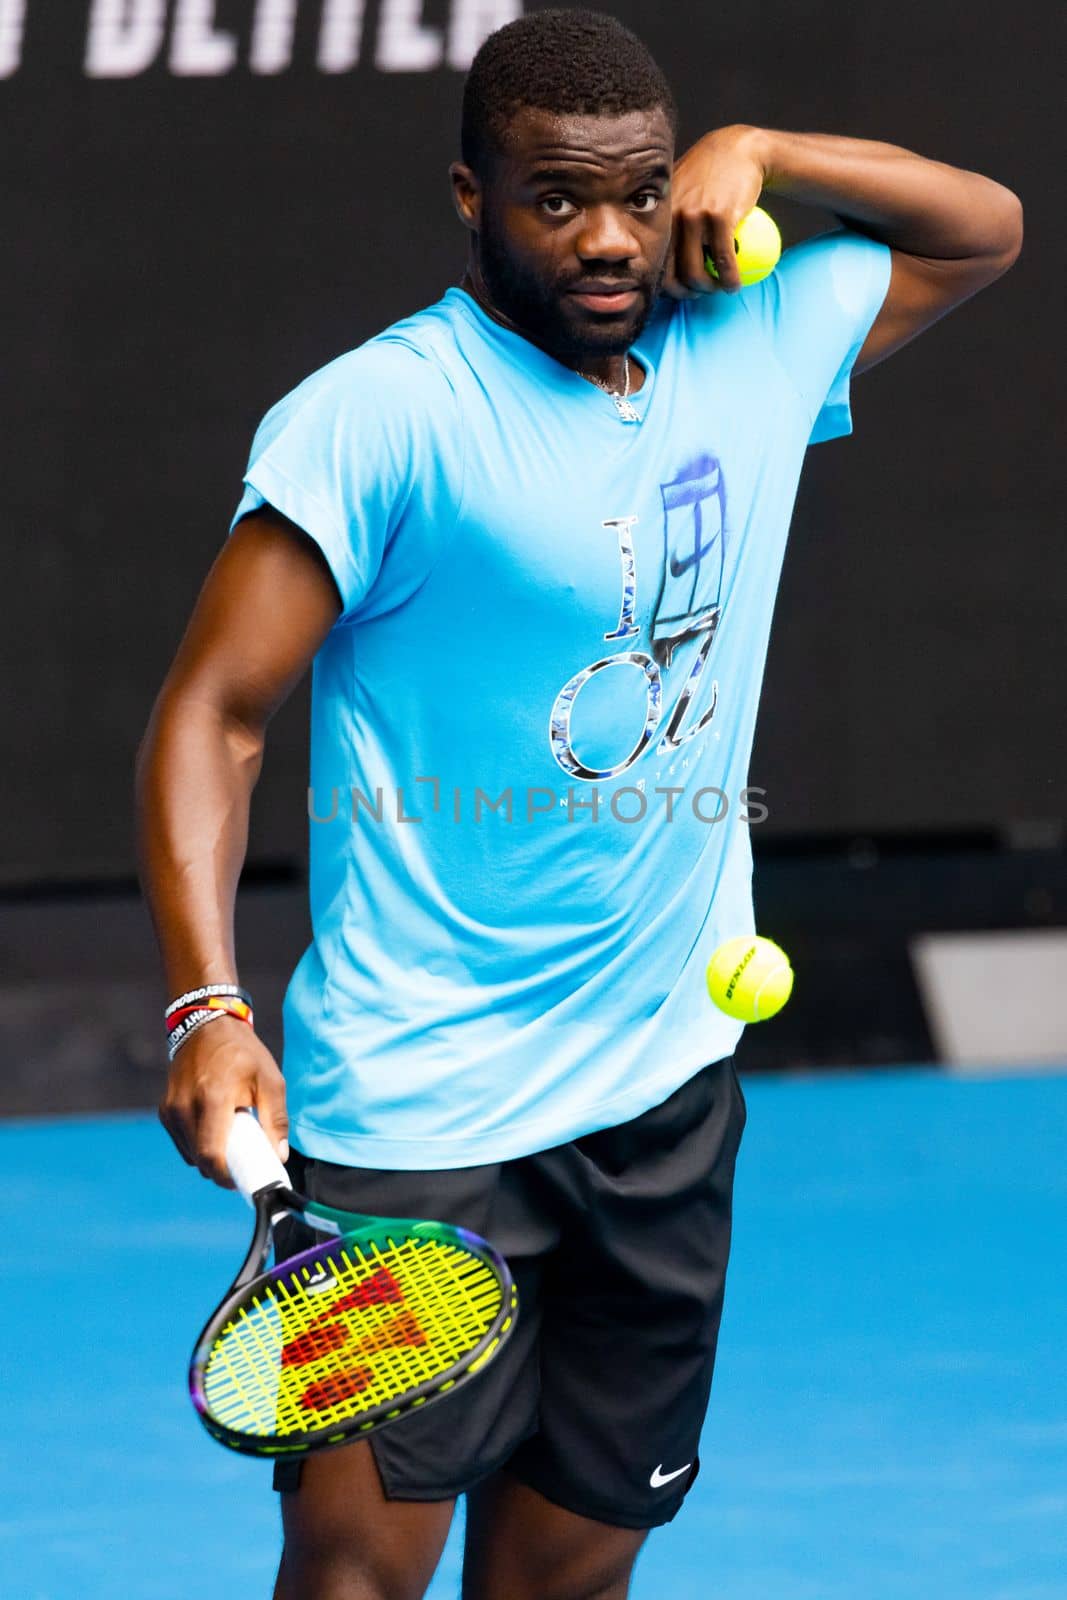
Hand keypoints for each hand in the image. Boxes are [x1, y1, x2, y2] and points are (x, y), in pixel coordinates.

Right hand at [159, 1015, 288, 1188]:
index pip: (210, 1154)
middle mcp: (185, 1106)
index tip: (242, 1180)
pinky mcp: (165, 1111)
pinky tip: (216, 1130)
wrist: (207, 1026)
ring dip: (210, 1156)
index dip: (225, 1176)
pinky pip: (183, 1142)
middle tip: (244, 1162)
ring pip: (190, 1154)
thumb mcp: (270, 1080)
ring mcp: (171, 1109)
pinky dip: (199, 1145)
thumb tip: (279, 1156)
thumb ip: (276, 1120)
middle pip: (200, 1159)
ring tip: (232, 1139)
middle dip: (222, 1168)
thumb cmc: (243, 1053)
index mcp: (212, 1097)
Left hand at [664, 124, 767, 298]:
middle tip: (705, 291)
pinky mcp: (720, 216)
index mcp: (661, 215)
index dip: (669, 285)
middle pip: (673, 275)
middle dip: (688, 293)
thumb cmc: (709, 174)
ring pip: (696, 273)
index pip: (656, 263)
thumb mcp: (680, 189)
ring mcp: (695, 216)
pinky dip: (730, 279)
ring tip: (721, 287)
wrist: (739, 149)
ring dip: (710, 290)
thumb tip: (664, 252)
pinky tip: (735, 284)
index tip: (686, 287)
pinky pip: (723, 260)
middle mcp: (673, 216)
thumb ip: (670, 217)